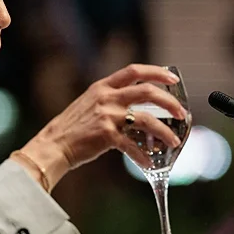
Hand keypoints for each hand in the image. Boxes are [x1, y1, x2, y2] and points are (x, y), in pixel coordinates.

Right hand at [19, 64, 187, 188]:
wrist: (52, 146)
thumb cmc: (70, 129)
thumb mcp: (88, 104)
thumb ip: (109, 101)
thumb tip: (132, 107)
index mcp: (102, 86)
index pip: (134, 70)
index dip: (156, 72)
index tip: (172, 79)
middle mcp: (106, 97)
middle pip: (147, 91)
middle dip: (169, 101)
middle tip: (181, 112)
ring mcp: (107, 116)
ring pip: (146, 119)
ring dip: (164, 131)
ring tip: (174, 141)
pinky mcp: (107, 136)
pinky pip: (133, 146)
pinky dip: (143, 157)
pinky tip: (149, 163)